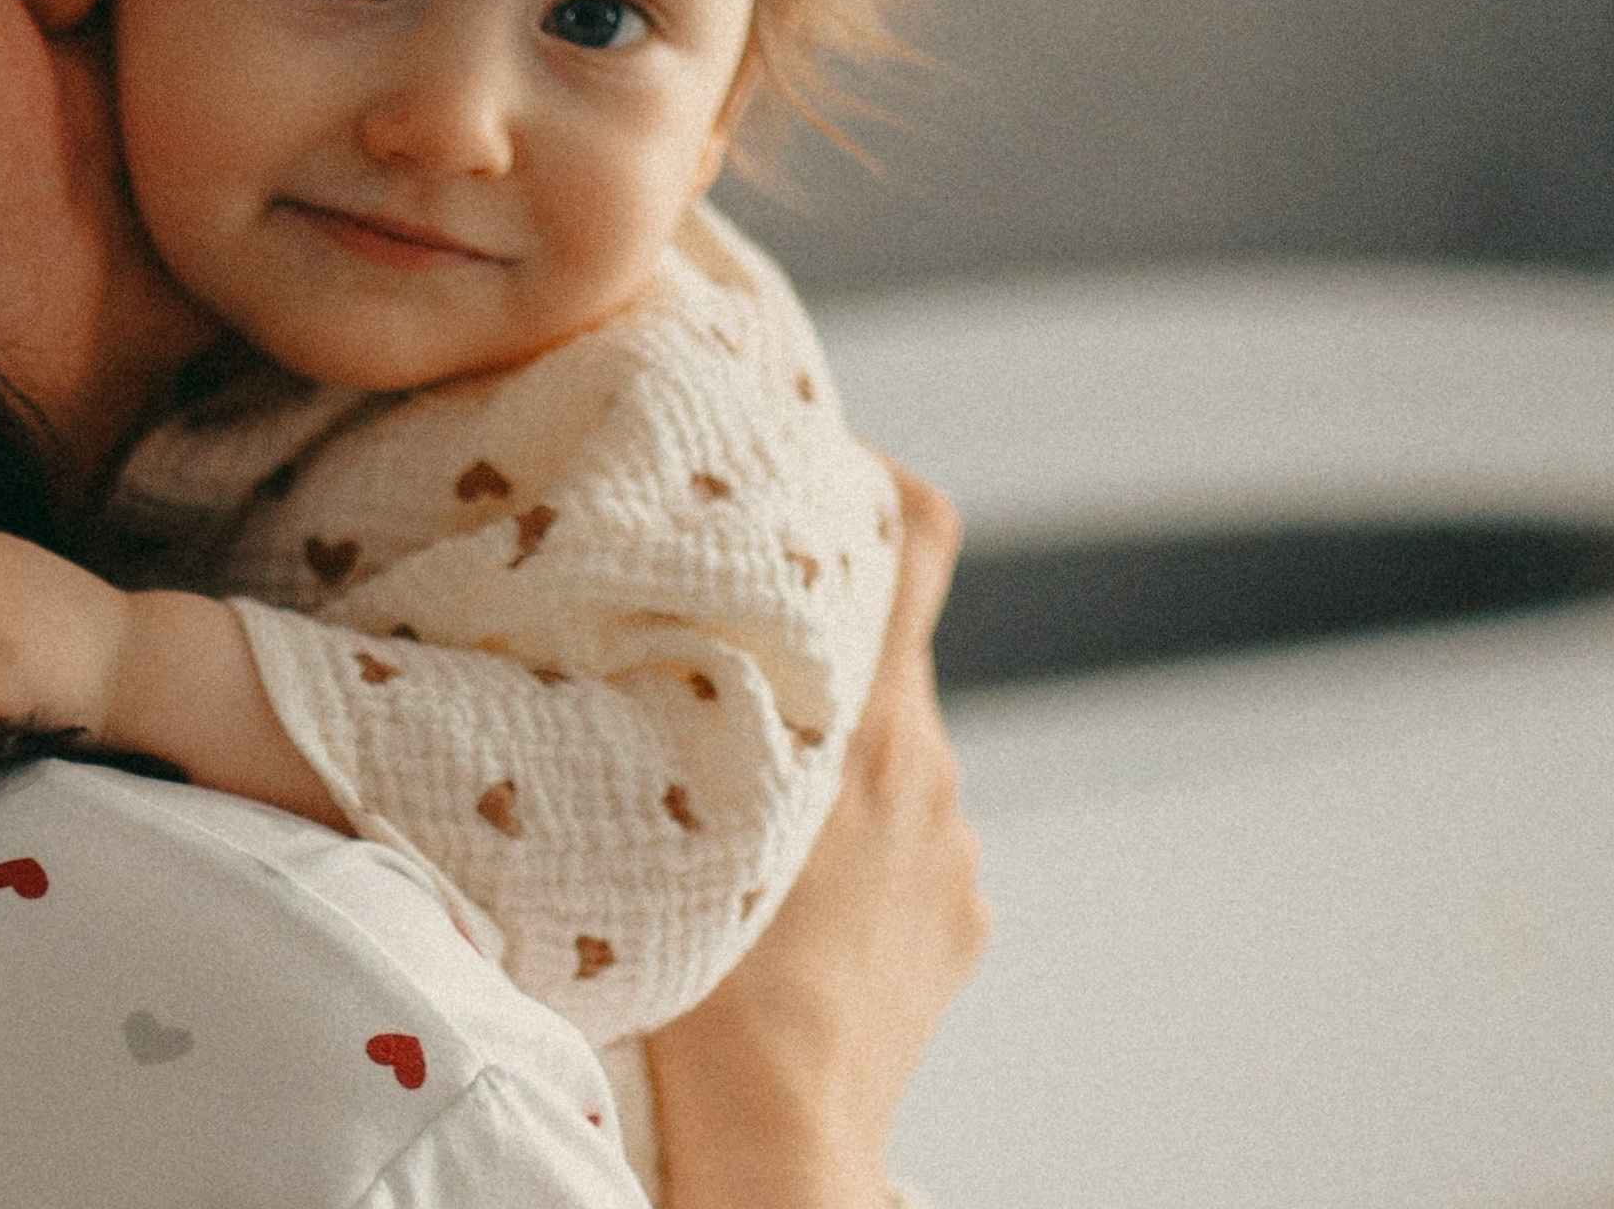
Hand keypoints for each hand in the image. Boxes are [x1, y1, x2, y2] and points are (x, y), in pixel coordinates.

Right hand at [647, 467, 986, 1208]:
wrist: (777, 1147)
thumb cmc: (703, 987)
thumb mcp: (664, 803)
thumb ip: (677, 694)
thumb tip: (654, 608)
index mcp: (872, 722)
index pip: (923, 532)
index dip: (875, 478)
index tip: (807, 471)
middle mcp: (935, 774)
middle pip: (882, 651)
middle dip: (808, 643)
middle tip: (708, 659)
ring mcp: (955, 857)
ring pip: (886, 756)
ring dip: (823, 758)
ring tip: (727, 808)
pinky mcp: (960, 926)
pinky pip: (904, 845)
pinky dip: (852, 847)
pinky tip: (783, 903)